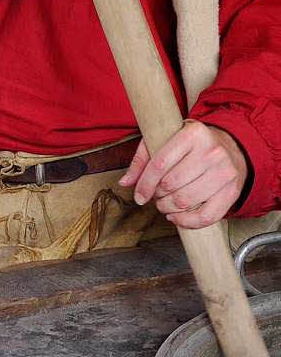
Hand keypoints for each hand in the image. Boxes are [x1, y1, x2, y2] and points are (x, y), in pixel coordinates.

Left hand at [119, 121, 248, 228]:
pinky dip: (187, 222)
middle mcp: (211, 151)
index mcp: (192, 134)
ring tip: (165, 204)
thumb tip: (124, 182)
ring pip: (186, 201)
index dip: (145, 184)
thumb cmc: (192, 144)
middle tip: (156, 195)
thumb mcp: (165, 140)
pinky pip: (206, 216)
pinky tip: (177, 217)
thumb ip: (142, 159)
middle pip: (172, 184)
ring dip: (169, 208)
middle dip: (157, 196)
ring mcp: (224, 171)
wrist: (230, 146)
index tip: (139, 195)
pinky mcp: (232, 191)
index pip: (160, 163)